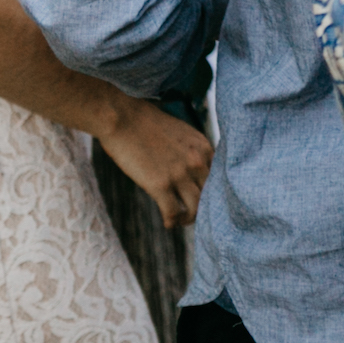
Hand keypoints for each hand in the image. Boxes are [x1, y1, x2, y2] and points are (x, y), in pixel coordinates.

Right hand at [100, 99, 213, 228]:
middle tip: (194, 213)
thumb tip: (193, 172)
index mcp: (204, 146)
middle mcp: (197, 160)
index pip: (220, 176)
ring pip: (196, 207)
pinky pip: (173, 212)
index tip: (205, 197)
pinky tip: (168, 223)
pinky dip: (172, 221)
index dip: (213, 190)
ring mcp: (180, 173)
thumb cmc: (148, 124)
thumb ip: (192, 151)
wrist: (124, 119)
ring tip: (182, 221)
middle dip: (204, 206)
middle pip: (211, 193)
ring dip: (189, 218)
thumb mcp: (182, 133)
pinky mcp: (160, 184)